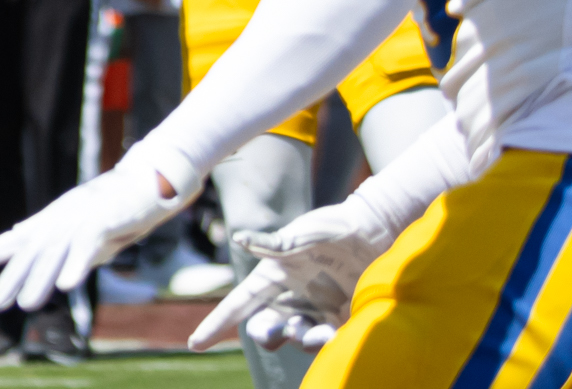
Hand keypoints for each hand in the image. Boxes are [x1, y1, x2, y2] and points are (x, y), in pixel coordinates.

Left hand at [0, 143, 196, 310]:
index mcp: (53, 222)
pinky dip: (77, 264)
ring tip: (26, 304)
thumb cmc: (112, 208)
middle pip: (32, 251)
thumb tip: (19, 232)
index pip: (17, 238)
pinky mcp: (104, 220)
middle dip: (11, 278)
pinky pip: (87, 244)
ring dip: (41, 279)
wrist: (147, 183)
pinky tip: (67, 285)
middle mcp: (61, 219)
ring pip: (56, 251)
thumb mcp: (76, 224)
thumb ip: (50, 233)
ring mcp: (81, 218)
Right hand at [187, 198, 395, 352]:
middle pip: (264, 328)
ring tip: (321, 332)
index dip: (215, 324)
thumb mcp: (302, 234)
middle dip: (267, 335)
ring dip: (302, 340)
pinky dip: (326, 344)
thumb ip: (273, 243)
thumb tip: (239, 239)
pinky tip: (335, 335)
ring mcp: (314, 311)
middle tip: (279, 329)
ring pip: (296, 339)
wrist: (376, 231)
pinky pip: (325, 342)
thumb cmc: (334, 227)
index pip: (237, 304)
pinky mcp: (339, 320)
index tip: (195, 343)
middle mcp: (289, 298)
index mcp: (272, 277)